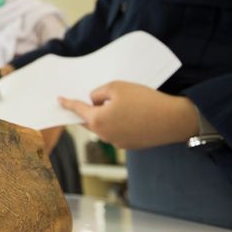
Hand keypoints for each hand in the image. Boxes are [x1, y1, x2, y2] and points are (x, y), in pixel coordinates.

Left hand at [58, 81, 198, 148]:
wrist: (172, 119)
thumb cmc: (145, 100)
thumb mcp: (117, 86)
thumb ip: (99, 93)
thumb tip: (95, 101)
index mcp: (97, 120)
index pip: (78, 109)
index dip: (68, 103)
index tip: (59, 100)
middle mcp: (104, 135)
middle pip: (89, 120)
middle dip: (90, 110)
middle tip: (93, 99)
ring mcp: (116, 142)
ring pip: (104, 126)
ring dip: (106, 116)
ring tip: (122, 103)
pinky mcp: (129, 145)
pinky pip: (117, 132)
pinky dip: (119, 123)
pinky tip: (132, 114)